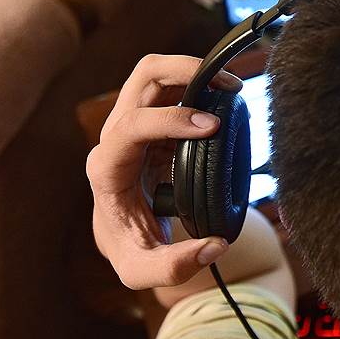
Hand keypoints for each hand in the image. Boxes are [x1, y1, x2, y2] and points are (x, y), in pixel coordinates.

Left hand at [86, 54, 241, 289]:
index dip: (172, 120)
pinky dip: (201, 81)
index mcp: (107, 167)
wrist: (124, 232)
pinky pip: (174, 85)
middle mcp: (116, 136)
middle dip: (184, 70)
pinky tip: (227, 95)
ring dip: (194, 69)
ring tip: (232, 85)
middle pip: (143, 78)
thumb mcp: (140, 270)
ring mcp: (135, 121)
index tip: (212, 128)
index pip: (132, 126)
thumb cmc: (130, 247)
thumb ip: (173, 268)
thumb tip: (214, 246)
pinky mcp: (155, 118)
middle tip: (229, 85)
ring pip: (156, 72)